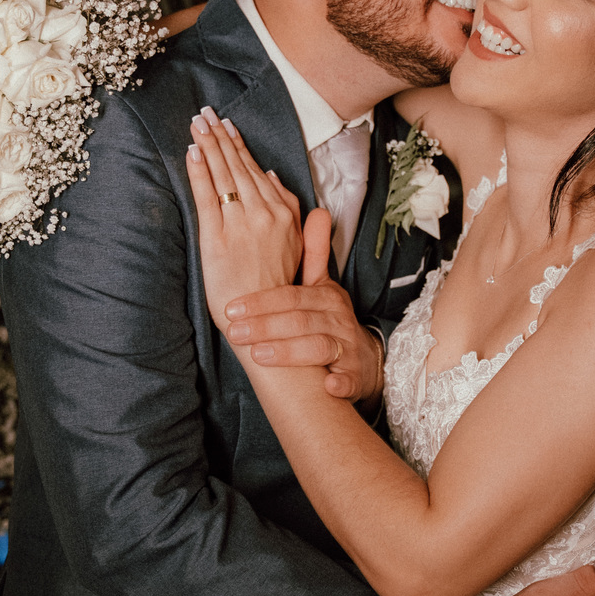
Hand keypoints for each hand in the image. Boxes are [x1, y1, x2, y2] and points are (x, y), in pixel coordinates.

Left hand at [186, 108, 304, 328]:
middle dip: (220, 136)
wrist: (265, 319)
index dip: (240, 147)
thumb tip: (272, 177)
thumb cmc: (279, 287)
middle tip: (206, 112)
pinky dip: (199, 172)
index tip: (229, 127)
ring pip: (223, 175)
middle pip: (238, 166)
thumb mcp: (299, 246)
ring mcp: (240, 224)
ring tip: (198, 123)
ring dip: (208, 145)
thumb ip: (292, 210)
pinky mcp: (217, 238)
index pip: (257, 171)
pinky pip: (207, 197)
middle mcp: (264, 213)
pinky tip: (192, 153)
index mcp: (284, 213)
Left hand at [222, 205, 383, 403]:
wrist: (363, 359)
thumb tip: (314, 210)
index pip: (291, 294)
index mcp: (325, 295)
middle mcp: (338, 319)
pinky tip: (328, 384)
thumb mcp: (321, 286)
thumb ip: (312, 251)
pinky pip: (349, 380)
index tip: (231, 308)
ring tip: (258, 355)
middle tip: (234, 331)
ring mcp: (347, 348)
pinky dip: (340, 382)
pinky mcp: (355, 376)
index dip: (262, 301)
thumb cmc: (330, 320)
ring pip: (320, 347)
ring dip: (290, 352)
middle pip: (301, 319)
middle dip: (266, 325)